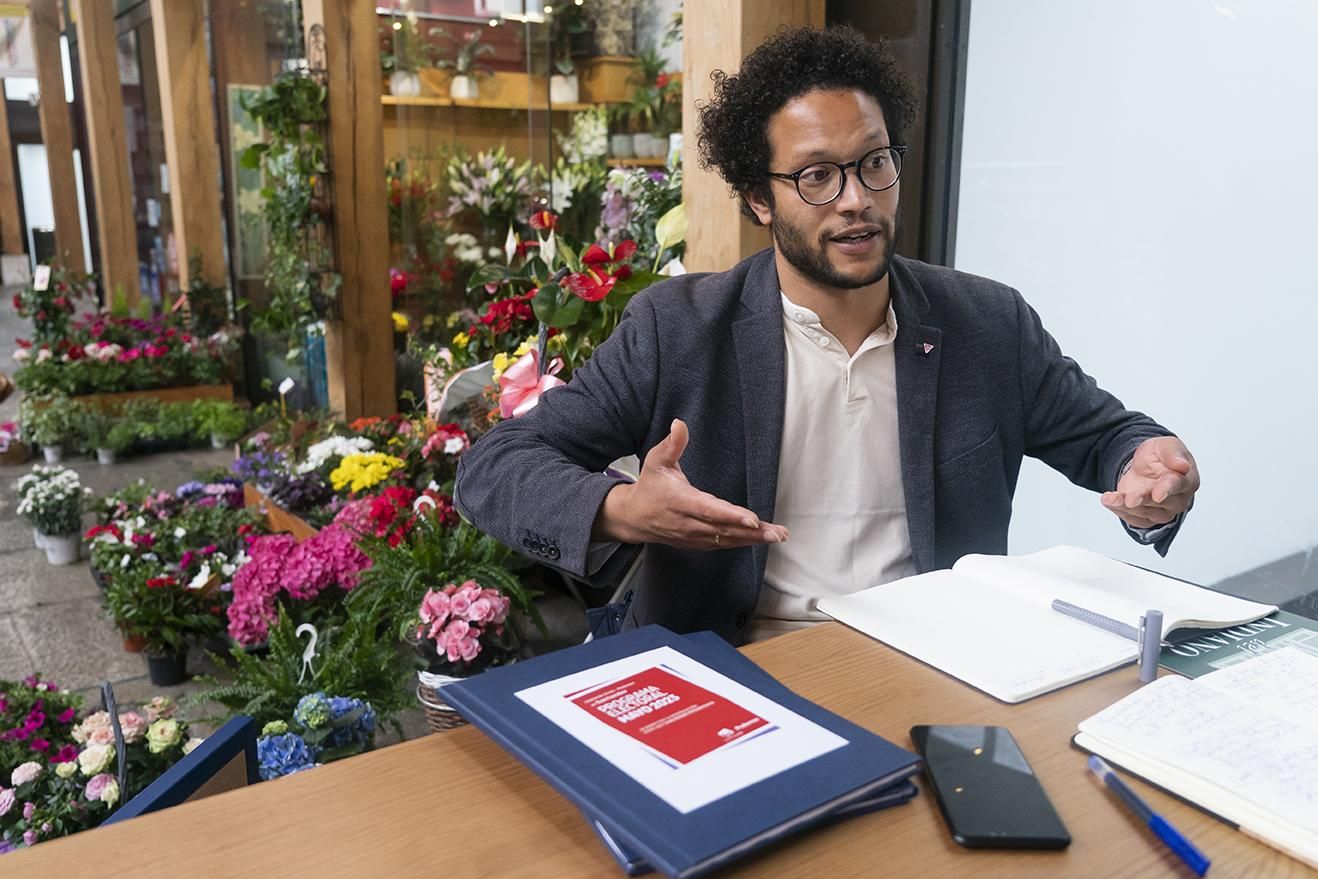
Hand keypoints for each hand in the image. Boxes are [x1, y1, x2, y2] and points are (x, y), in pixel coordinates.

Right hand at [593, 419, 788, 549]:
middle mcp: (688, 522)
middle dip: (752, 532)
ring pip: (726, 540)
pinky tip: (760, 539)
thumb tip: (679, 424)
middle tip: (777, 533)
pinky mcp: (697, 543)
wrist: (635, 517)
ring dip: (753, 539)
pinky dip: (743, 543)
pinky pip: (723, 544)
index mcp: (680, 501)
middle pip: (724, 529)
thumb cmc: (650, 486)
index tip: (752, 519)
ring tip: (778, 536)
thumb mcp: (656, 461)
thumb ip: (672, 444)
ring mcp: (693, 536)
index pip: (708, 510)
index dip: (730, 516)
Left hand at [1101, 436, 1199, 528]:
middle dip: (1143, 501)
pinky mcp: (1146, 518)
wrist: (1147, 464)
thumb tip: (1183, 466)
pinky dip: (1118, 510)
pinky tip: (1108, 501)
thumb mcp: (1166, 445)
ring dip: (1125, 507)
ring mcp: (1162, 512)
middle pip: (1160, 504)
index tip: (1158, 494)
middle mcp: (1177, 500)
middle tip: (1130, 499)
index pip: (1177, 486)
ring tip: (1110, 498)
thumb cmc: (1162, 456)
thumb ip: (1173, 454)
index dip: (1167, 490)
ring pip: (1144, 513)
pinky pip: (1132, 519)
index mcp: (1187, 481)